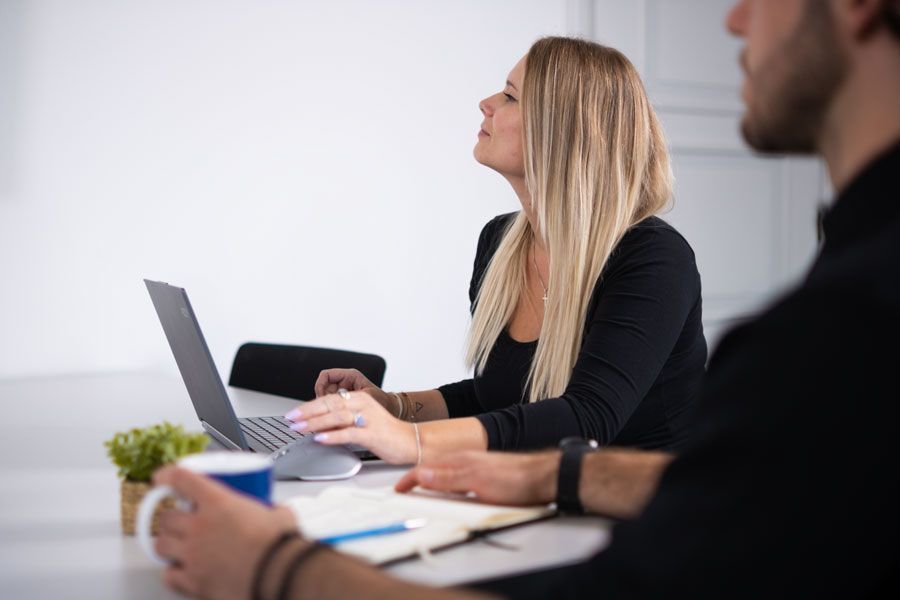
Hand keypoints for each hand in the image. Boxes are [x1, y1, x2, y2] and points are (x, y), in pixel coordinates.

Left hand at [153, 466, 297, 598]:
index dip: (168, 476)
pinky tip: (182, 570)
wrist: (278, 576)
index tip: (163, 478)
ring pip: (161, 545)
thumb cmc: (279, 546)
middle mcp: (199, 527)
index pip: (182, 479)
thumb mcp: (280, 516)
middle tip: (182, 521)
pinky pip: (169, 575)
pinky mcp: (193, 581)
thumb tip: (279, 512)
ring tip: (179, 546)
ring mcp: (193, 554)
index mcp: (218, 503)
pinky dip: (173, 572)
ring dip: (168, 543)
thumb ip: (273, 511)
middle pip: (167, 517)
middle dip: (172, 518)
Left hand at [285, 390, 415, 463]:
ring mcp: (368, 419)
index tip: (293, 414)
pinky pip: (348, 433)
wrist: (412, 441)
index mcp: (360, 399)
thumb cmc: (386, 433)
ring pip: (336, 416)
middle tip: (291, 419)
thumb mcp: (362, 421)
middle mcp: (363, 405)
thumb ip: (342, 420)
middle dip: (307, 412)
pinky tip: (320, 439)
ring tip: (299, 428)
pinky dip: (332, 436)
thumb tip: (318, 426)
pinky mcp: (372, 434)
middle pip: (330, 404)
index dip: (309, 406)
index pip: (329, 399)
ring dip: (315, 423)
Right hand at [314, 369, 396, 415]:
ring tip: (331, 417)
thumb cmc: (382, 401)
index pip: (326, 375)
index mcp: (351, 376)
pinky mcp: (343, 401)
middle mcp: (345, 382)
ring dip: (326, 408)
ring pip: (325, 398)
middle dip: (322, 400)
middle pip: (323, 388)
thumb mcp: (364, 398)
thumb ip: (348, 400)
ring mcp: (343, 392)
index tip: (321, 399)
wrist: (390, 409)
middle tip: (324, 412)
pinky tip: (335, 419)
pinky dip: (330, 412)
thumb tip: (333, 406)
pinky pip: (330, 406)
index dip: (320, 386)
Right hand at [394, 450, 559, 505]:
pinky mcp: (485, 480)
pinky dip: (448, 489)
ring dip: (432, 484)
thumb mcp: (478, 481)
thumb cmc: (515, 478)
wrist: (543, 478)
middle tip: (404, 491)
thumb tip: (420, 473)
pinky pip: (459, 484)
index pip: (426, 469)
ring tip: (421, 492)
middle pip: (434, 472)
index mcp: (459, 462)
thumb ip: (449, 478)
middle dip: (417, 480)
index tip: (398, 490)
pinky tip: (452, 496)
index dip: (410, 480)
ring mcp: (475, 471)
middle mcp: (465, 464)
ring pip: (446, 478)